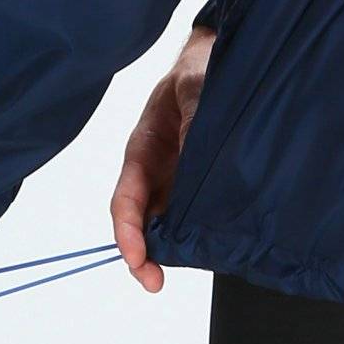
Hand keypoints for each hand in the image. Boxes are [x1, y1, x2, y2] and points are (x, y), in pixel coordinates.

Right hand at [110, 24, 215, 292]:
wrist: (218, 61)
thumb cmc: (199, 71)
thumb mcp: (195, 88)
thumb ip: (193, 120)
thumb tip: (191, 154)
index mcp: (142, 150)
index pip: (126, 200)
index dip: (127, 233)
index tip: (137, 259)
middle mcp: (155, 171)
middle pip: (140, 221)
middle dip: (142, 254)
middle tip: (154, 282)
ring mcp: (176, 179)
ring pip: (164, 222)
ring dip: (169, 248)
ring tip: (185, 268)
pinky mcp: (199, 183)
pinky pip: (190, 213)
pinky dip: (193, 233)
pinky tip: (210, 246)